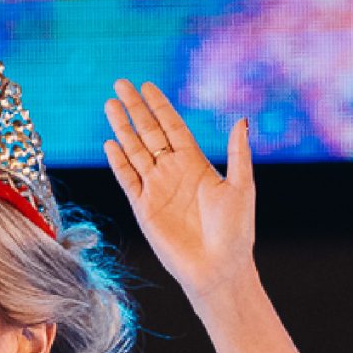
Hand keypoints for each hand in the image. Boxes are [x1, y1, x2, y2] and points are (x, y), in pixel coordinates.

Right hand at [102, 80, 255, 306]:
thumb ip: (238, 153)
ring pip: (135, 152)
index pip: (173, 127)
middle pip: (149, 133)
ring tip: (110, 105)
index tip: (147, 86)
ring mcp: (157, 190)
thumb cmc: (235, 232)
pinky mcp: (144, 209)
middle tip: (121, 84)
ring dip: (122, 129)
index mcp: (196, 164)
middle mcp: (174, 173)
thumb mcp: (241, 187)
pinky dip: (119, 162)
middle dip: (135, 109)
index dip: (160, 106)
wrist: (218, 268)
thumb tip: (242, 120)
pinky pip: (128, 180)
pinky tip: (110, 144)